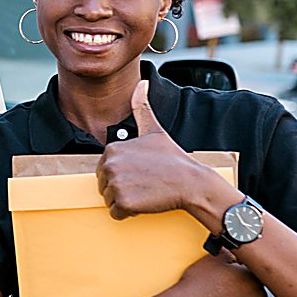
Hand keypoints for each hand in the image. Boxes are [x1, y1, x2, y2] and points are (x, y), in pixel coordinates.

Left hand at [97, 80, 213, 219]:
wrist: (192, 183)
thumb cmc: (174, 159)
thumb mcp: (154, 129)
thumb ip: (141, 106)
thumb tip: (141, 83)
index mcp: (112, 148)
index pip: (105, 169)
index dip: (124, 173)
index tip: (142, 170)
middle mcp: (109, 165)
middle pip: (104, 185)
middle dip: (122, 187)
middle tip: (145, 182)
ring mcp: (115, 184)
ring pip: (110, 199)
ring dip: (126, 200)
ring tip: (146, 191)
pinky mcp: (123, 202)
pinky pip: (116, 213)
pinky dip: (128, 213)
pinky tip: (145, 202)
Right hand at [168, 254, 266, 296]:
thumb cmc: (198, 284)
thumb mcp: (215, 257)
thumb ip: (233, 251)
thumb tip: (236, 250)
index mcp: (254, 278)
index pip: (254, 271)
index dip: (242, 270)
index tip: (233, 272)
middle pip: (254, 288)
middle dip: (242, 286)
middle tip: (224, 284)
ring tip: (221, 296)